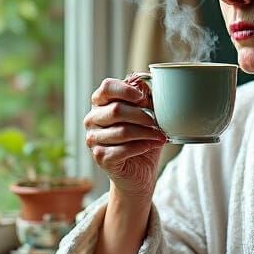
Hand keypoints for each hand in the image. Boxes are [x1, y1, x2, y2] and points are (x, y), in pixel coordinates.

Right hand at [83, 77, 166, 197]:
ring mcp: (93, 139)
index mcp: (100, 103)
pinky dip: (141, 146)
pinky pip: (122, 149)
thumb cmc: (142, 138)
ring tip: (160, 135)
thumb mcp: (148, 115)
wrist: (139, 171)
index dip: (126, 90)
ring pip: (122, 131)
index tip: (143, 97)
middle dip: (142, 116)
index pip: (107, 87)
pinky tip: (151, 145)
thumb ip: (146, 98)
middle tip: (157, 122)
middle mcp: (92, 119)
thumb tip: (146, 82)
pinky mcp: (100, 157)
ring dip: (146, 133)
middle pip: (116, 110)